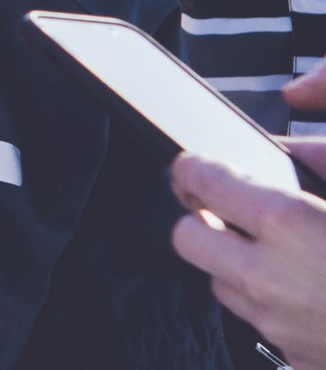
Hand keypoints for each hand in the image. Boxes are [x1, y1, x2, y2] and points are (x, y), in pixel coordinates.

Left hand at [173, 105, 325, 366]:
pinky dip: (272, 305)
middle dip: (203, 218)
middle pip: (188, 237)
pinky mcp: (296, 361)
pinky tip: (311, 293)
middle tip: (230, 207)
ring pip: (221, 284)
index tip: (198, 162)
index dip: (194, 166)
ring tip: (282, 252)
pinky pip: (260, 325)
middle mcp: (271, 278)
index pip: (199, 180)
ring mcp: (281, 326)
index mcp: (291, 225)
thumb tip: (290, 151)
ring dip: (237, 264)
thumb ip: (323, 161)